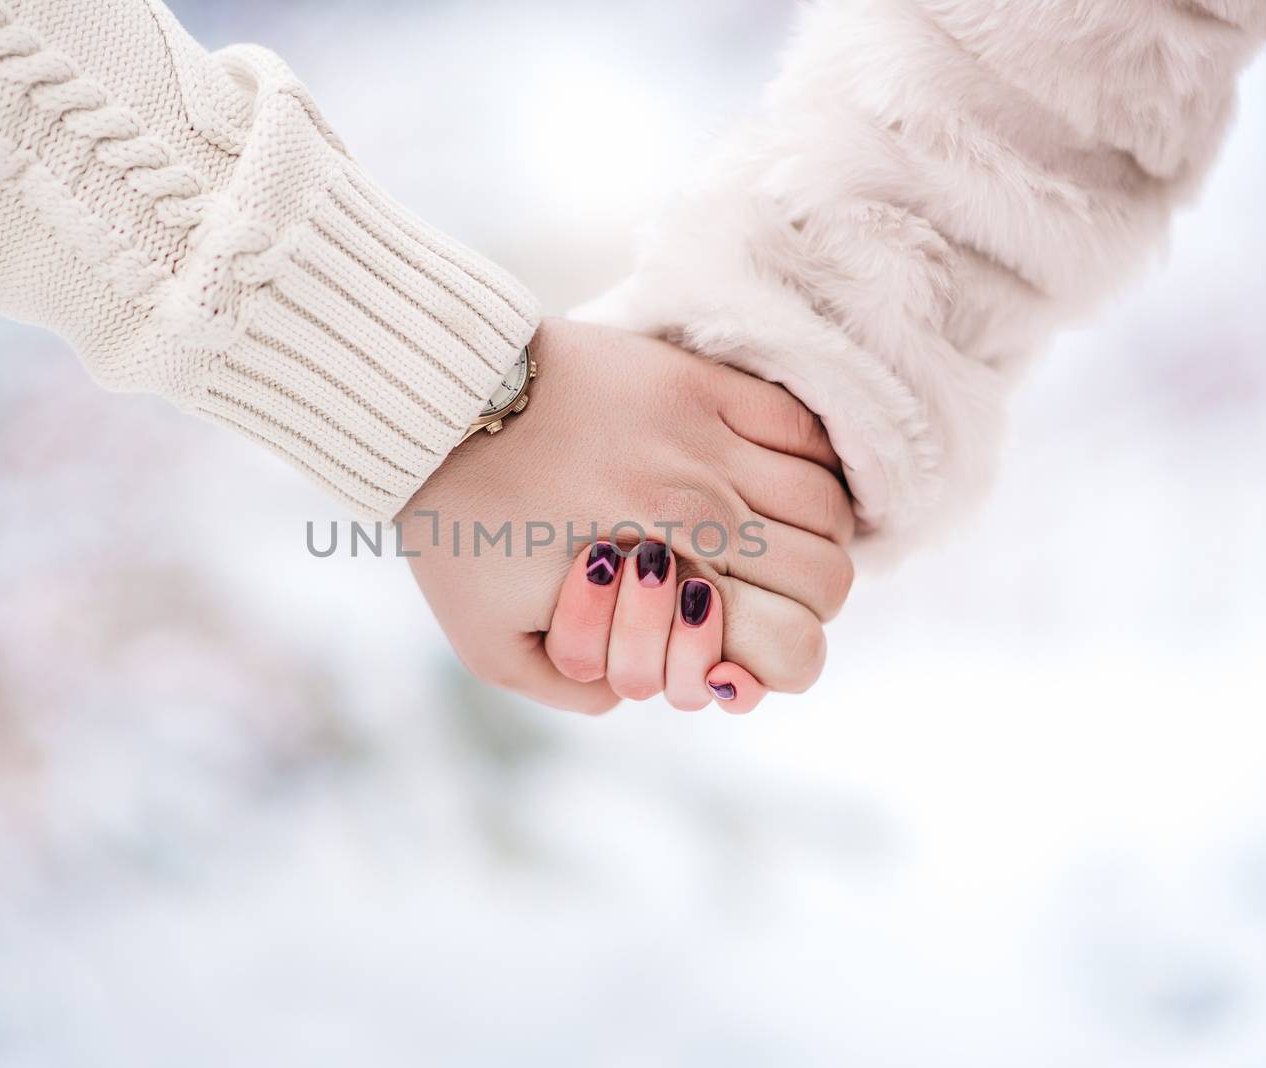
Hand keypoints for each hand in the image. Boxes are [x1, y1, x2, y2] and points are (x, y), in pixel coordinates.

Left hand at [403, 319, 854, 712]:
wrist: (435, 406)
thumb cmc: (459, 529)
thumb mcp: (492, 646)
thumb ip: (578, 690)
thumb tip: (645, 693)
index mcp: (658, 573)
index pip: (795, 647)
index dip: (782, 669)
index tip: (738, 654)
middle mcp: (698, 501)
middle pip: (830, 577)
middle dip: (804, 609)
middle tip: (757, 599)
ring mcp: (705, 432)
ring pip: (829, 503)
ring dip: (814, 540)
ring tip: (768, 544)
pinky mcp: (699, 378)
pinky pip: (805, 425)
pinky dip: (811, 465)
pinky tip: (770, 483)